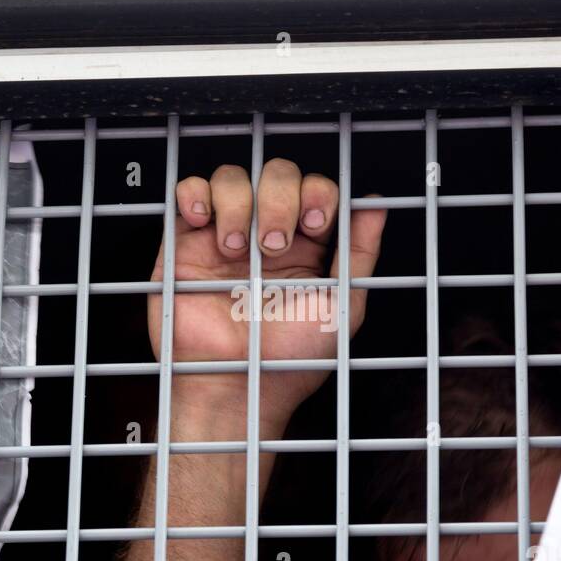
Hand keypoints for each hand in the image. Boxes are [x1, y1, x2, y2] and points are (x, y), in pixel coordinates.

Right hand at [149, 158, 386, 429]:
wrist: (237, 387)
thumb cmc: (290, 360)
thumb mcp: (343, 307)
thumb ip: (360, 253)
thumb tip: (375, 203)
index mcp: (307, 246)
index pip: (315, 188)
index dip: (317, 194)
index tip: (316, 225)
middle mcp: (266, 234)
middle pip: (276, 174)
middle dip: (279, 200)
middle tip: (272, 247)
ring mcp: (225, 235)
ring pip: (233, 177)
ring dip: (238, 203)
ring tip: (234, 249)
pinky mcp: (186, 243)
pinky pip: (189, 192)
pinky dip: (196, 195)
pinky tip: (205, 224)